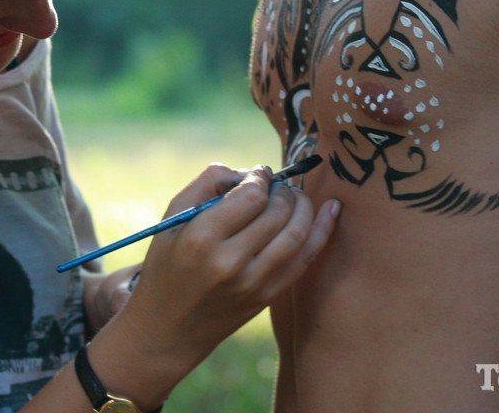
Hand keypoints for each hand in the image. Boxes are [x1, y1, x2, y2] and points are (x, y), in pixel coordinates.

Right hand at [88, 163, 339, 402]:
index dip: (261, 177)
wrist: (169, 327)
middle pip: (277, 212)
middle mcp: (230, 262)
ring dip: (303, 205)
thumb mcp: (172, 218)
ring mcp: (253, 283)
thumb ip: (207, 183)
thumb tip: (248, 172)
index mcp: (201, 238)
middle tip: (276, 185)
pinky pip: (304, 259)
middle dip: (283, 190)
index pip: (252, 195)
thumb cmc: (167, 264)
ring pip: (297, 234)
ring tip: (293, 196)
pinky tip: (331, 210)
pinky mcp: (268, 297)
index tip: (259, 174)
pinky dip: (321, 232)